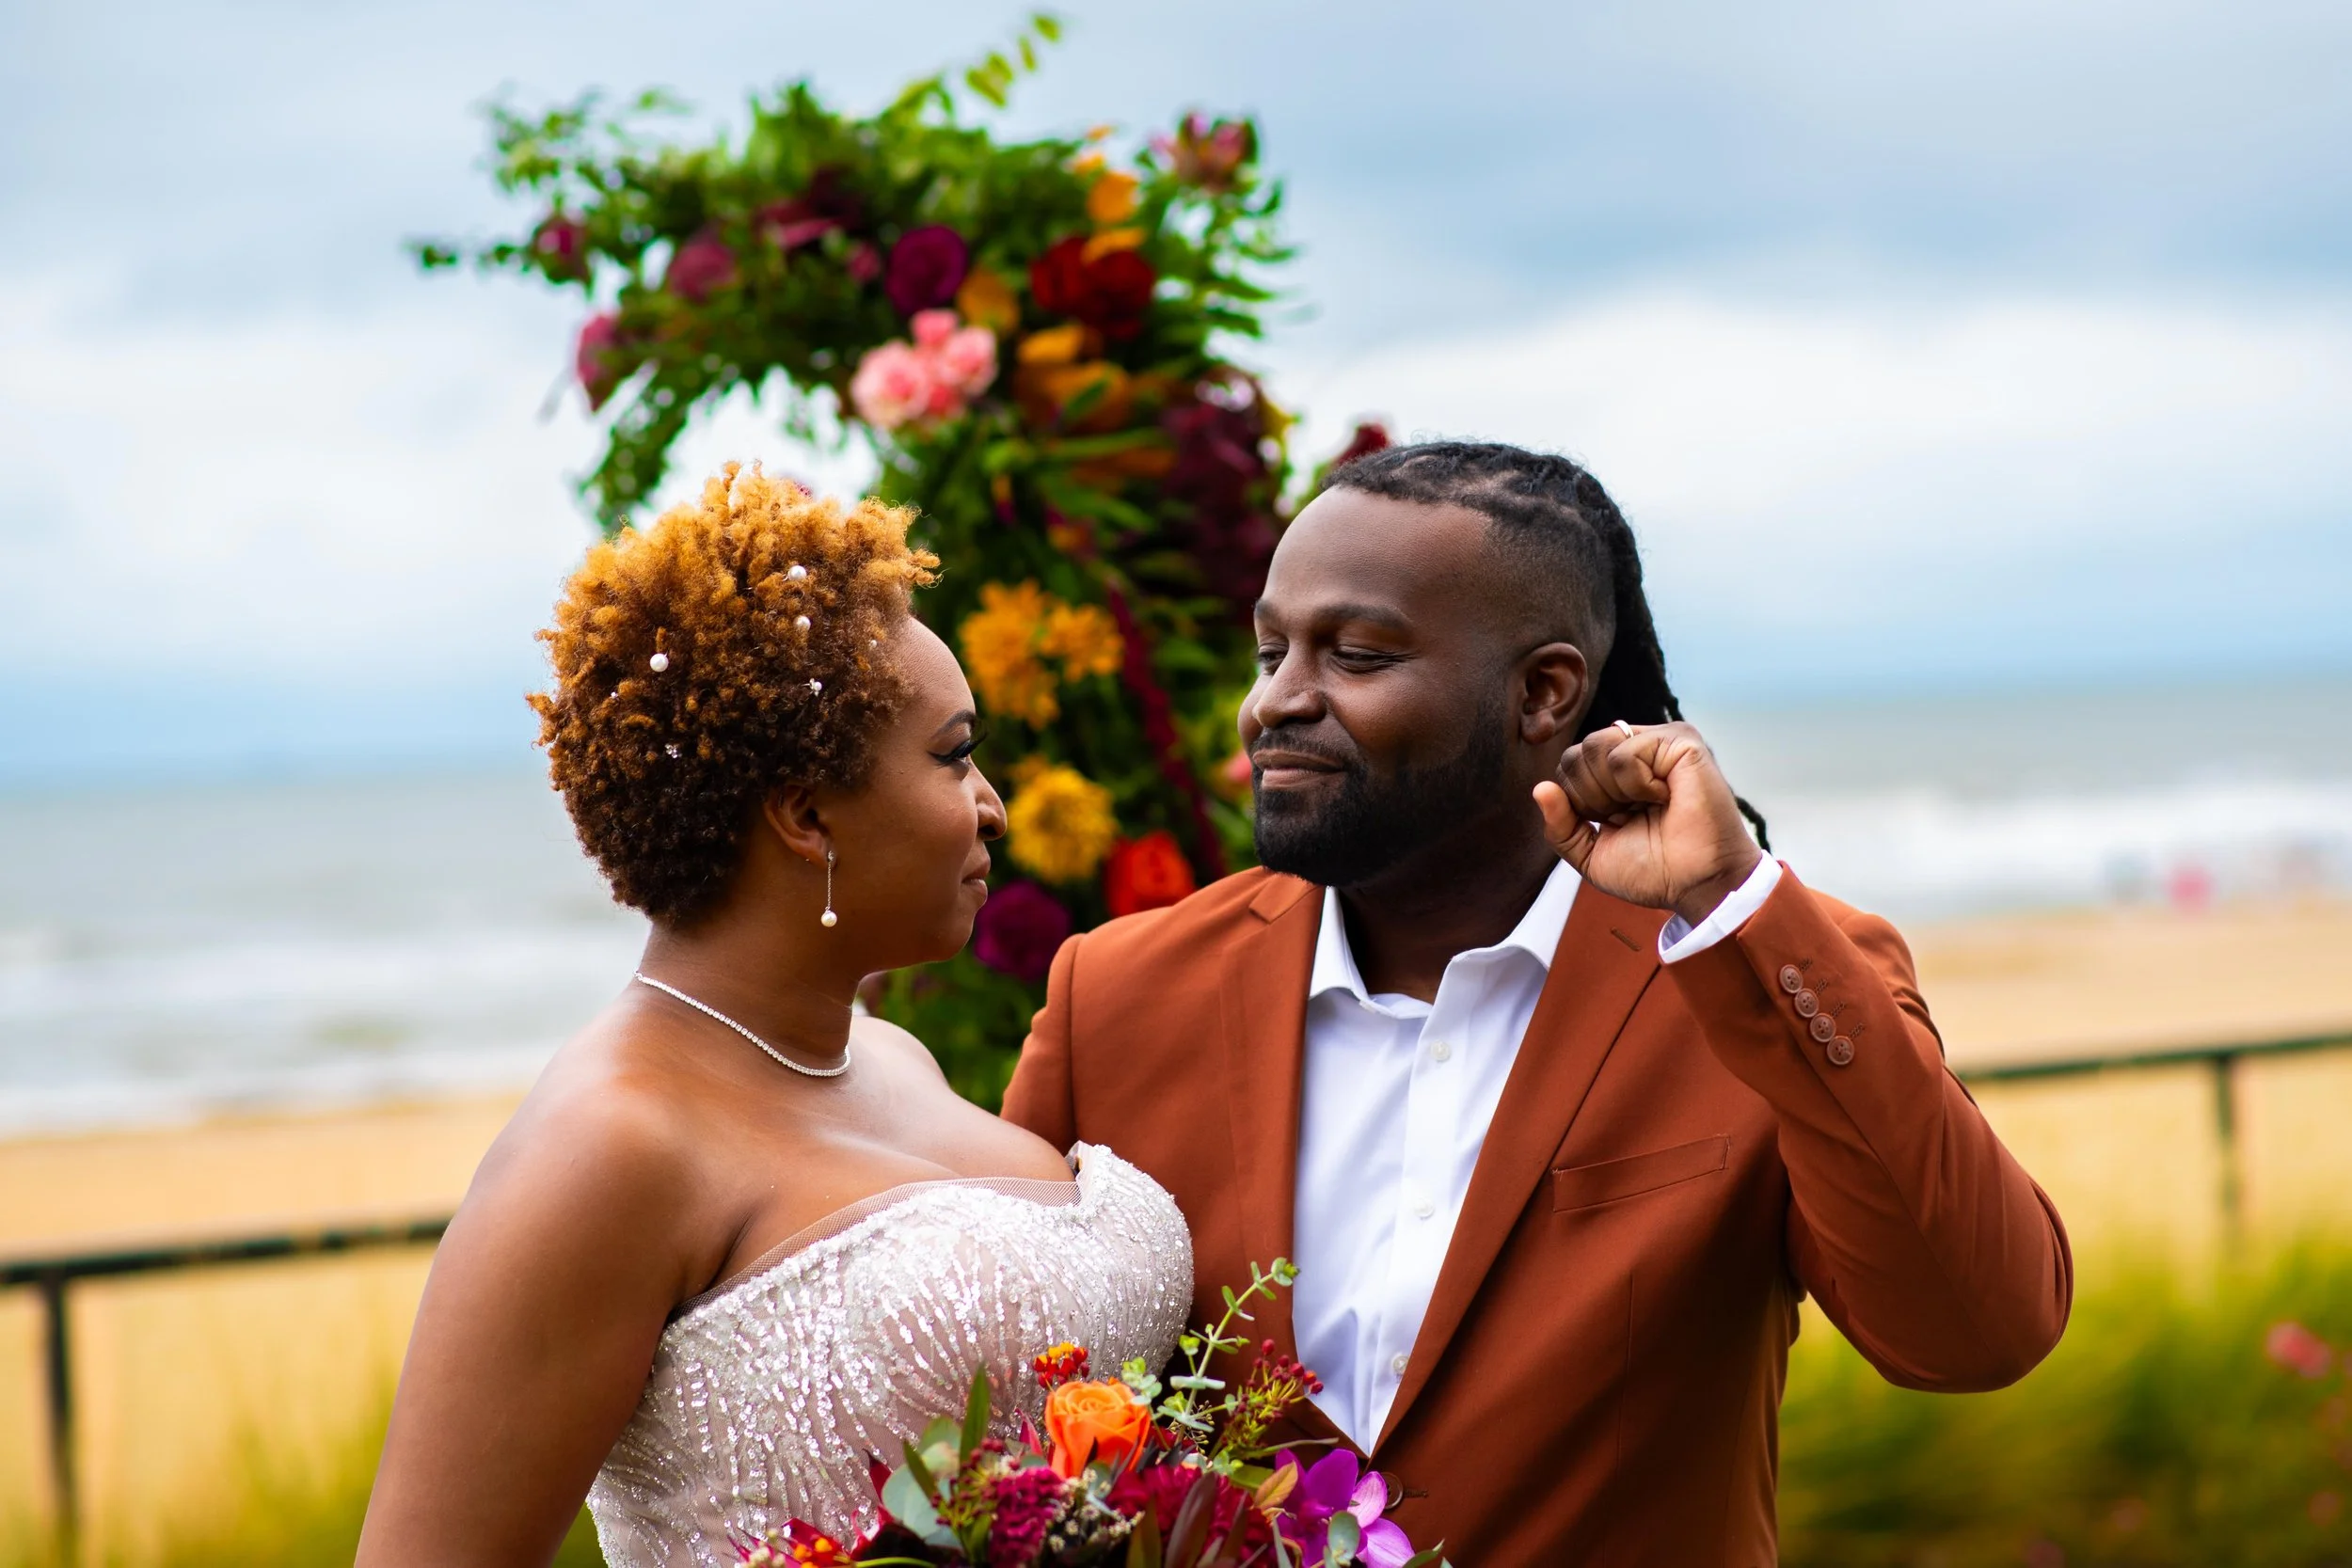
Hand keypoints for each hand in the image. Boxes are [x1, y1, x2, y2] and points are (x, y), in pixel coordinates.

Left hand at [1533, 722, 1764, 926]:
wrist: (1697, 885)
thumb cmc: (1654, 871)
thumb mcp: (1591, 854)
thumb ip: (1560, 825)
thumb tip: (1540, 788)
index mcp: (1616, 771)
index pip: (1568, 764)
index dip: (1577, 801)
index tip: (1613, 824)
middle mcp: (1637, 749)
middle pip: (1576, 752)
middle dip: (1591, 797)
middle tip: (1631, 816)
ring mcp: (1660, 742)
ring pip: (1595, 746)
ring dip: (1613, 791)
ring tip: (1649, 806)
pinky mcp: (1681, 741)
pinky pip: (1626, 752)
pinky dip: (1637, 785)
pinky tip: (1665, 797)